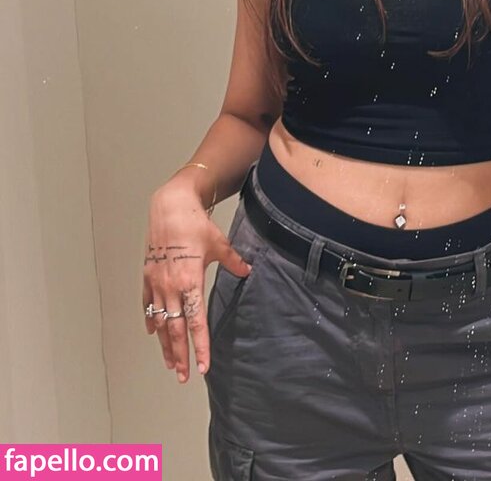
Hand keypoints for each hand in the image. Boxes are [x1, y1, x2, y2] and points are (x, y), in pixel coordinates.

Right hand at [142, 179, 250, 382]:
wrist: (169, 207)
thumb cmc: (195, 225)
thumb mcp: (219, 244)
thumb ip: (234, 261)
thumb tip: (247, 271)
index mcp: (190, 282)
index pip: (196, 322)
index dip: (200, 346)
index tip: (203, 366)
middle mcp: (171, 287)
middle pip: (175, 330)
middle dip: (180, 355)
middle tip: (184, 376)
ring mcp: (157, 283)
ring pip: (160, 322)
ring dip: (165, 345)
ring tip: (170, 364)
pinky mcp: (147, 276)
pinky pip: (148, 305)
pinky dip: (151, 321)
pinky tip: (154, 334)